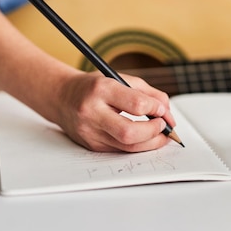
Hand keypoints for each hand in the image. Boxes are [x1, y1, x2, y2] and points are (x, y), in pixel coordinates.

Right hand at [54, 71, 176, 151]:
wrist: (62, 97)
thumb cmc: (95, 87)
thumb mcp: (121, 79)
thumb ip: (149, 94)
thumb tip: (168, 113)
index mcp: (101, 90)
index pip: (136, 104)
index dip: (156, 109)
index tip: (163, 110)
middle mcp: (92, 112)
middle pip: (130, 133)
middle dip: (154, 132)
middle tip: (164, 126)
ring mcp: (90, 132)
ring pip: (127, 146)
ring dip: (151, 143)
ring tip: (161, 134)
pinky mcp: (91, 146)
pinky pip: (121, 150)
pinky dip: (138, 145)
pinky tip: (145, 138)